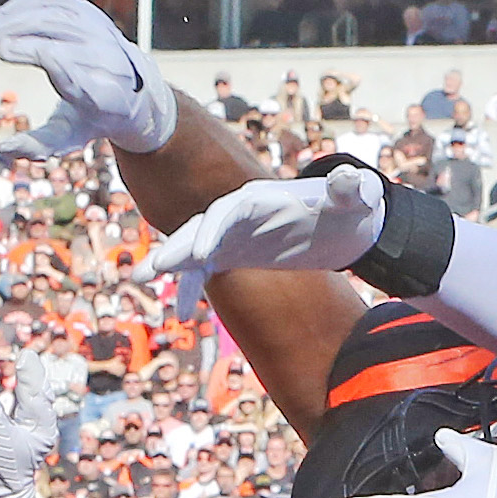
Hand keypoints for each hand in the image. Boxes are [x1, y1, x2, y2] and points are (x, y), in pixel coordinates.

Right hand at [0, 0, 176, 157]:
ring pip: (58, 12)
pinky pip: (58, 0)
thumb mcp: (70, 137)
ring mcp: (102, 31)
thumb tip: (4, 151)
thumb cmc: (92, 118)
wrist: (133, 93)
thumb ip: (39, 145)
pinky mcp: (92, 14)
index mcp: (103, 93)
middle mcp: (107, 58)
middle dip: (22, 33)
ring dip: (19, 16)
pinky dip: (28, 2)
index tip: (4, 52)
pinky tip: (3, 15)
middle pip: (63, 33)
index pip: (73, 68)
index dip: (39, 53)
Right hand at [133, 168, 385, 321]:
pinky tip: (179, 315)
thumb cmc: (351, 207)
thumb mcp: (357, 199)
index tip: (201, 253)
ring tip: (139, 276)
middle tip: (154, 267)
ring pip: (193, 246)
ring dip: (169, 261)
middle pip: (201, 226)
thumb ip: (352, 189)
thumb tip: (352, 182)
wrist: (345, 225)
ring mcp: (233, 235)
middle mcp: (239, 214)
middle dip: (178, 245)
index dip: (214, 229)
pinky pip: (205, 271)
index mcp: (261, 197)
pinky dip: (191, 288)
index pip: (230, 210)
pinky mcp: (234, 254)